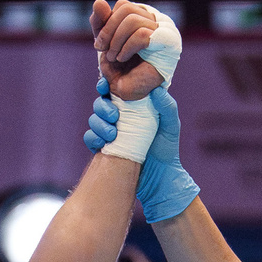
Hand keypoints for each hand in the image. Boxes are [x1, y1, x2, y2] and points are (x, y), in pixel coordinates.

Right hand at [86, 83, 199, 224]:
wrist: (160, 177)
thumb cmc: (167, 149)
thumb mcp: (171, 126)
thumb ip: (167, 107)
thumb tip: (156, 90)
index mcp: (132, 107)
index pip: (114, 90)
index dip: (105, 84)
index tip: (105, 86)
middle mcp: (119, 117)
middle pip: (101, 103)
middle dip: (103, 107)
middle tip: (114, 116)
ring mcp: (110, 132)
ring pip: (93, 120)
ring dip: (99, 124)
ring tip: (112, 134)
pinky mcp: (104, 148)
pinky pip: (90, 138)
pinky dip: (94, 138)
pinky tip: (103, 143)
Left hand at [91, 0, 170, 98]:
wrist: (129, 94)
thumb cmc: (120, 69)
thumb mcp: (105, 41)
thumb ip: (101, 22)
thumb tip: (99, 2)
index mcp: (144, 18)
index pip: (123, 5)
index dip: (107, 22)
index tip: (100, 43)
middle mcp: (157, 22)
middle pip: (127, 9)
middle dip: (109, 30)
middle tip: (102, 49)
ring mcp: (165, 32)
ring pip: (133, 21)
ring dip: (116, 41)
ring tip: (114, 57)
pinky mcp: (169, 44)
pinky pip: (141, 34)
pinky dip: (126, 47)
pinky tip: (122, 58)